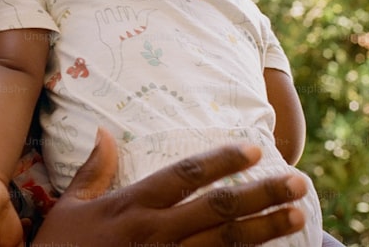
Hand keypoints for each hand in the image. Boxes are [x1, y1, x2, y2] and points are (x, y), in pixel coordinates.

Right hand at [33, 127, 306, 246]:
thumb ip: (93, 172)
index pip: (185, 176)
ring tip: (298, 215)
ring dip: (266, 230)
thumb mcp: (69, 207)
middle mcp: (155, 233)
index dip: (221, 161)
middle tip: (298, 180)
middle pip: (219, 210)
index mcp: (131, 207)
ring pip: (226, 244)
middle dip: (262, 194)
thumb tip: (105, 133)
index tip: (254, 149)